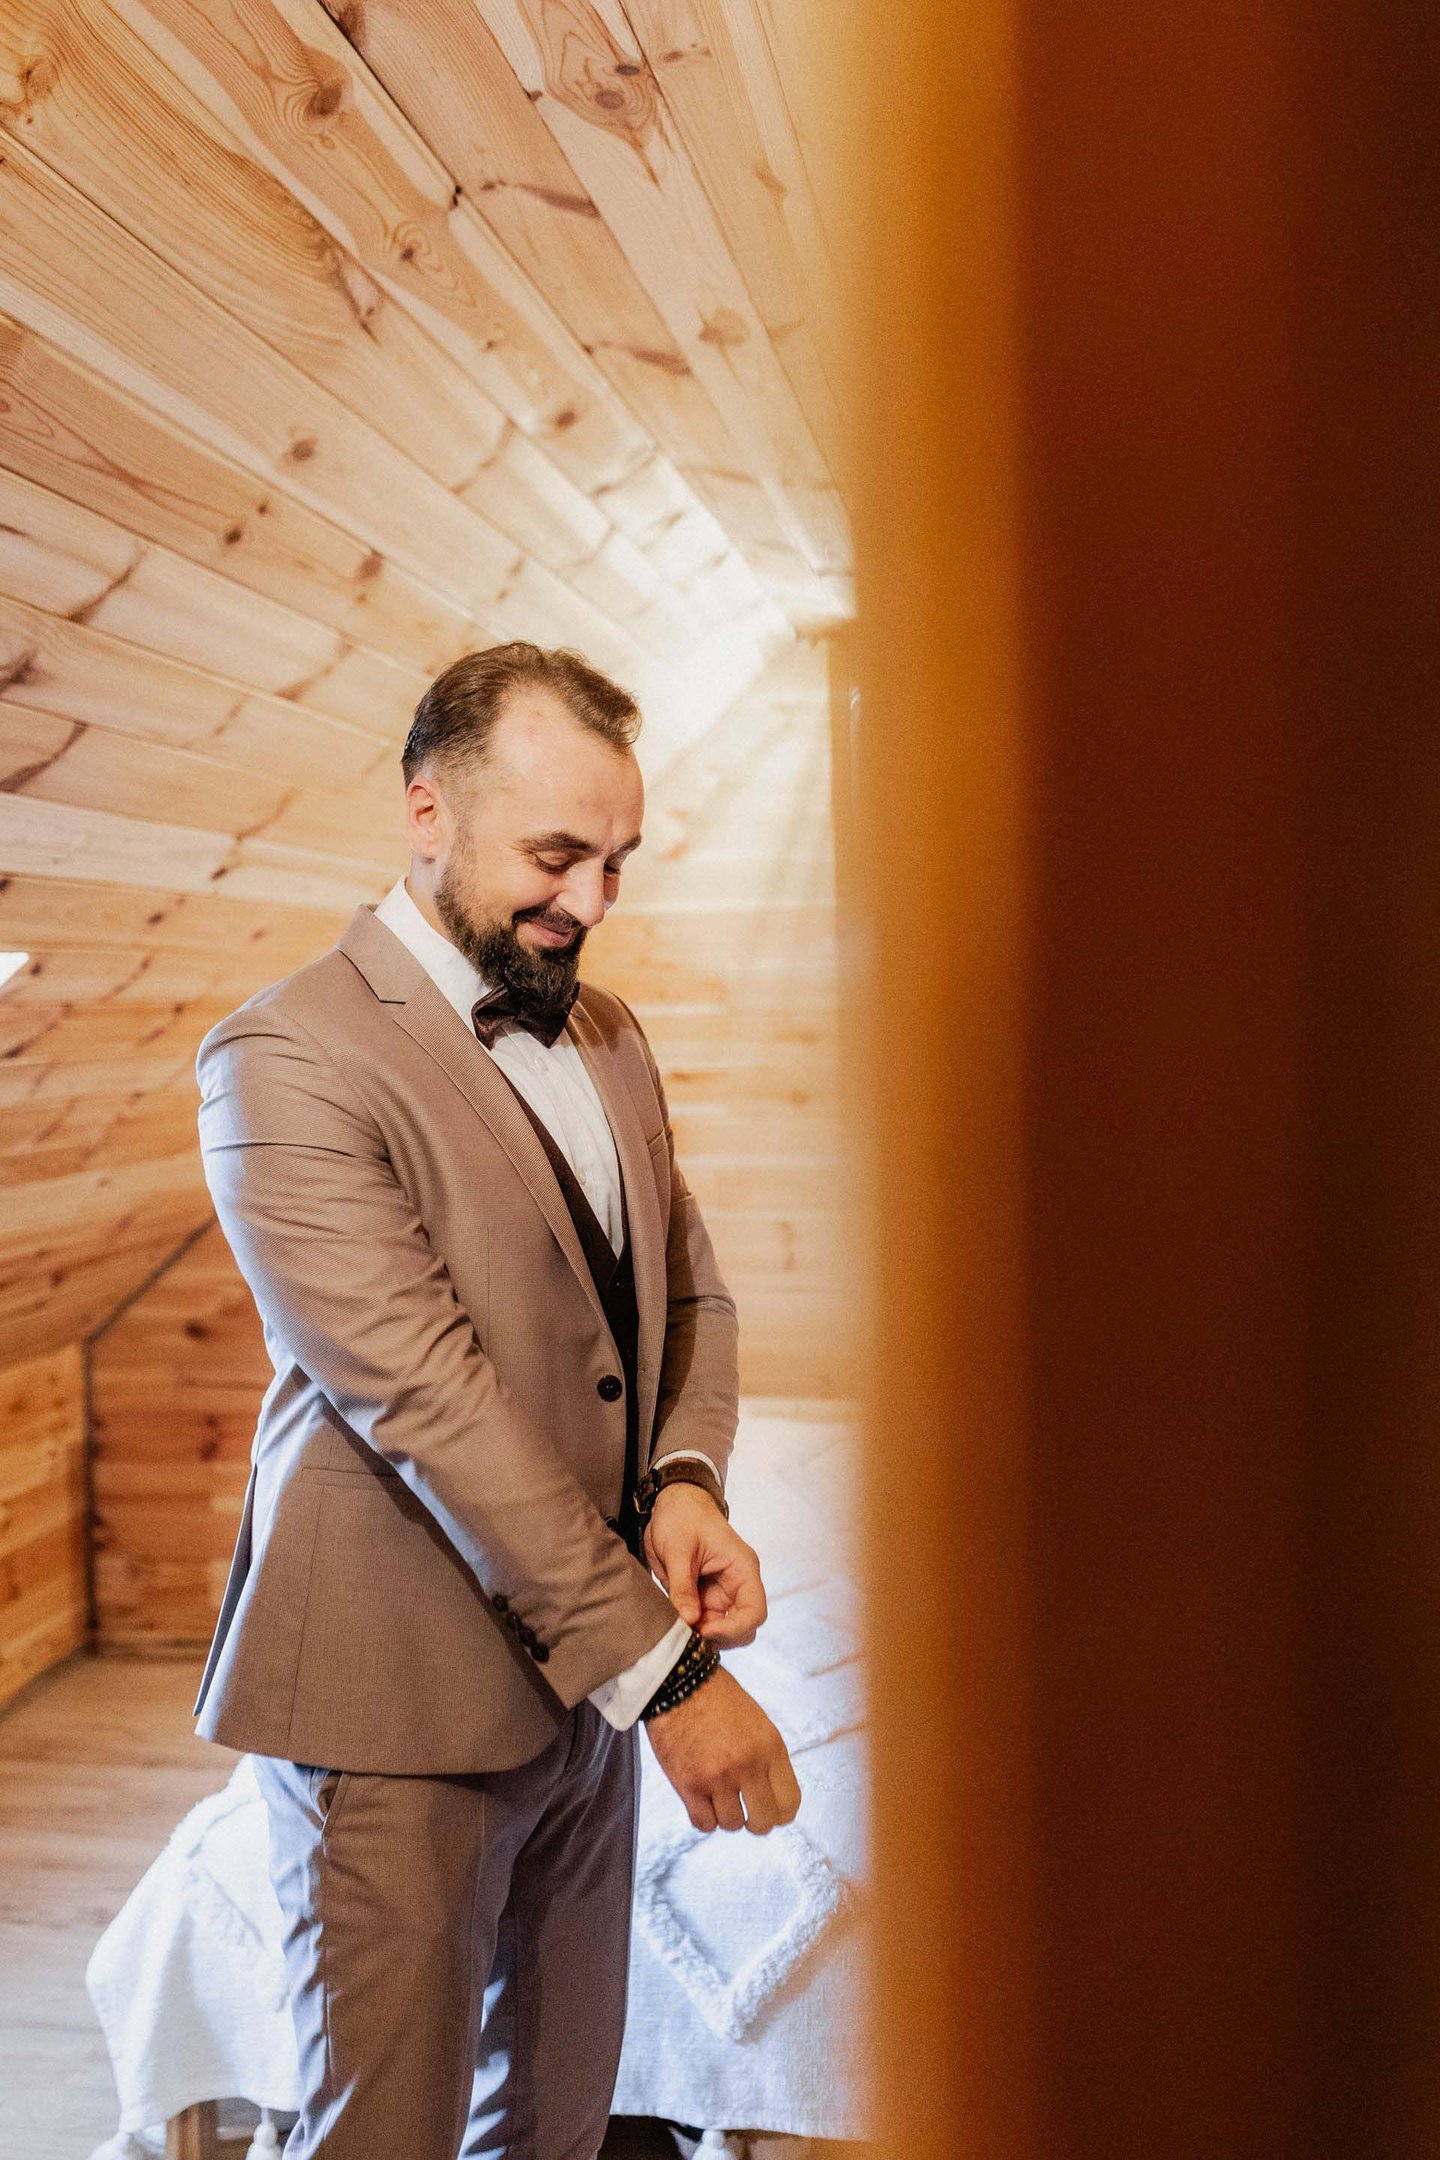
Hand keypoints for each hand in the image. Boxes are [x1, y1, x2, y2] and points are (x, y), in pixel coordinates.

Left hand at [642, 1482, 766, 1647]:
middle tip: (688, 1633)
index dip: (734, 1629)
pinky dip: (692, 1627)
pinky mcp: (705, 1596)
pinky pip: (704, 1621)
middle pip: (742, 1628)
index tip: (704, 1630)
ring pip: (722, 1629)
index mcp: (742, 1568)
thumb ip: (682, 1586)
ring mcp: (721, 1592)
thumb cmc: (682, 1517)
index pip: (754, 1612)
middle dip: (719, 1637)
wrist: (674, 1502)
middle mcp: (737, 1584)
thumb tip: (688, 1620)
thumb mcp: (678, 1550)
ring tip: (679, 1627)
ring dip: (703, 1634)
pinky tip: (676, 1623)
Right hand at [644, 1663, 801, 1833]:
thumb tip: (773, 1797)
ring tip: (719, 1796)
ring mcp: (718, 1777)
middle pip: (764, 1822)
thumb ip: (767, 1759)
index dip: (782, 1814)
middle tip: (746, 1812)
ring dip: (726, 1816)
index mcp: (770, 1747)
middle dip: (756, 1821)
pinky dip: (704, 1818)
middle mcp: (748, 1765)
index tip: (772, 1811)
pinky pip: (704, 1824)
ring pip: (732, 1825)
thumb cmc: (718, 1699)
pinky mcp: (689, 1785)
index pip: (790, 1802)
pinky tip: (702, 1801)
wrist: (679, 1679)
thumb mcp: (757, 1723)